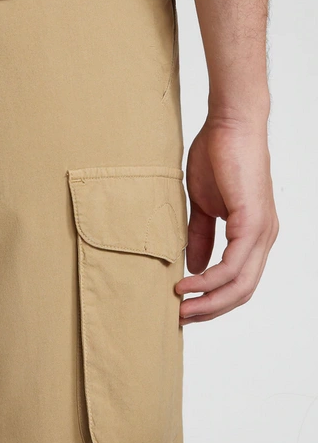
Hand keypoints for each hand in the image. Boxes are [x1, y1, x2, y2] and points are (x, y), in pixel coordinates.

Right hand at [176, 113, 278, 323]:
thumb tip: (193, 267)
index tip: (183, 306)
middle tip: (180, 318)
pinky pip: (233, 264)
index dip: (213, 299)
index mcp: (253, 234)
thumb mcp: (203, 205)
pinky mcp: (253, 222)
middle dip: (211, 309)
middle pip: (242, 291)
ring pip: (240, 285)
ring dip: (209, 302)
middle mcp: (263, 238)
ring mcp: (261, 232)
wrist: (229, 124)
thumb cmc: (217, 156)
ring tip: (180, 307)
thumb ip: (200, 236)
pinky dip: (210, 280)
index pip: (239, 281)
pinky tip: (188, 284)